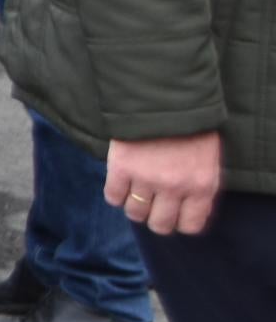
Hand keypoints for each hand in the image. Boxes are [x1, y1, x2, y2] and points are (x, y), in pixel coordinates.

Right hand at [105, 131, 222, 236]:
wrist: (165, 97)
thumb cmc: (191, 128)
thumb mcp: (208, 161)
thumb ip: (200, 188)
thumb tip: (188, 212)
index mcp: (201, 186)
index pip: (189, 225)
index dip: (179, 223)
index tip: (173, 214)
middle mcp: (175, 187)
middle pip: (159, 224)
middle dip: (154, 219)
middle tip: (151, 207)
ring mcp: (146, 178)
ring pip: (135, 213)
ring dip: (134, 206)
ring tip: (135, 193)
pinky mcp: (122, 168)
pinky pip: (113, 196)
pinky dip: (115, 194)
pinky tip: (121, 183)